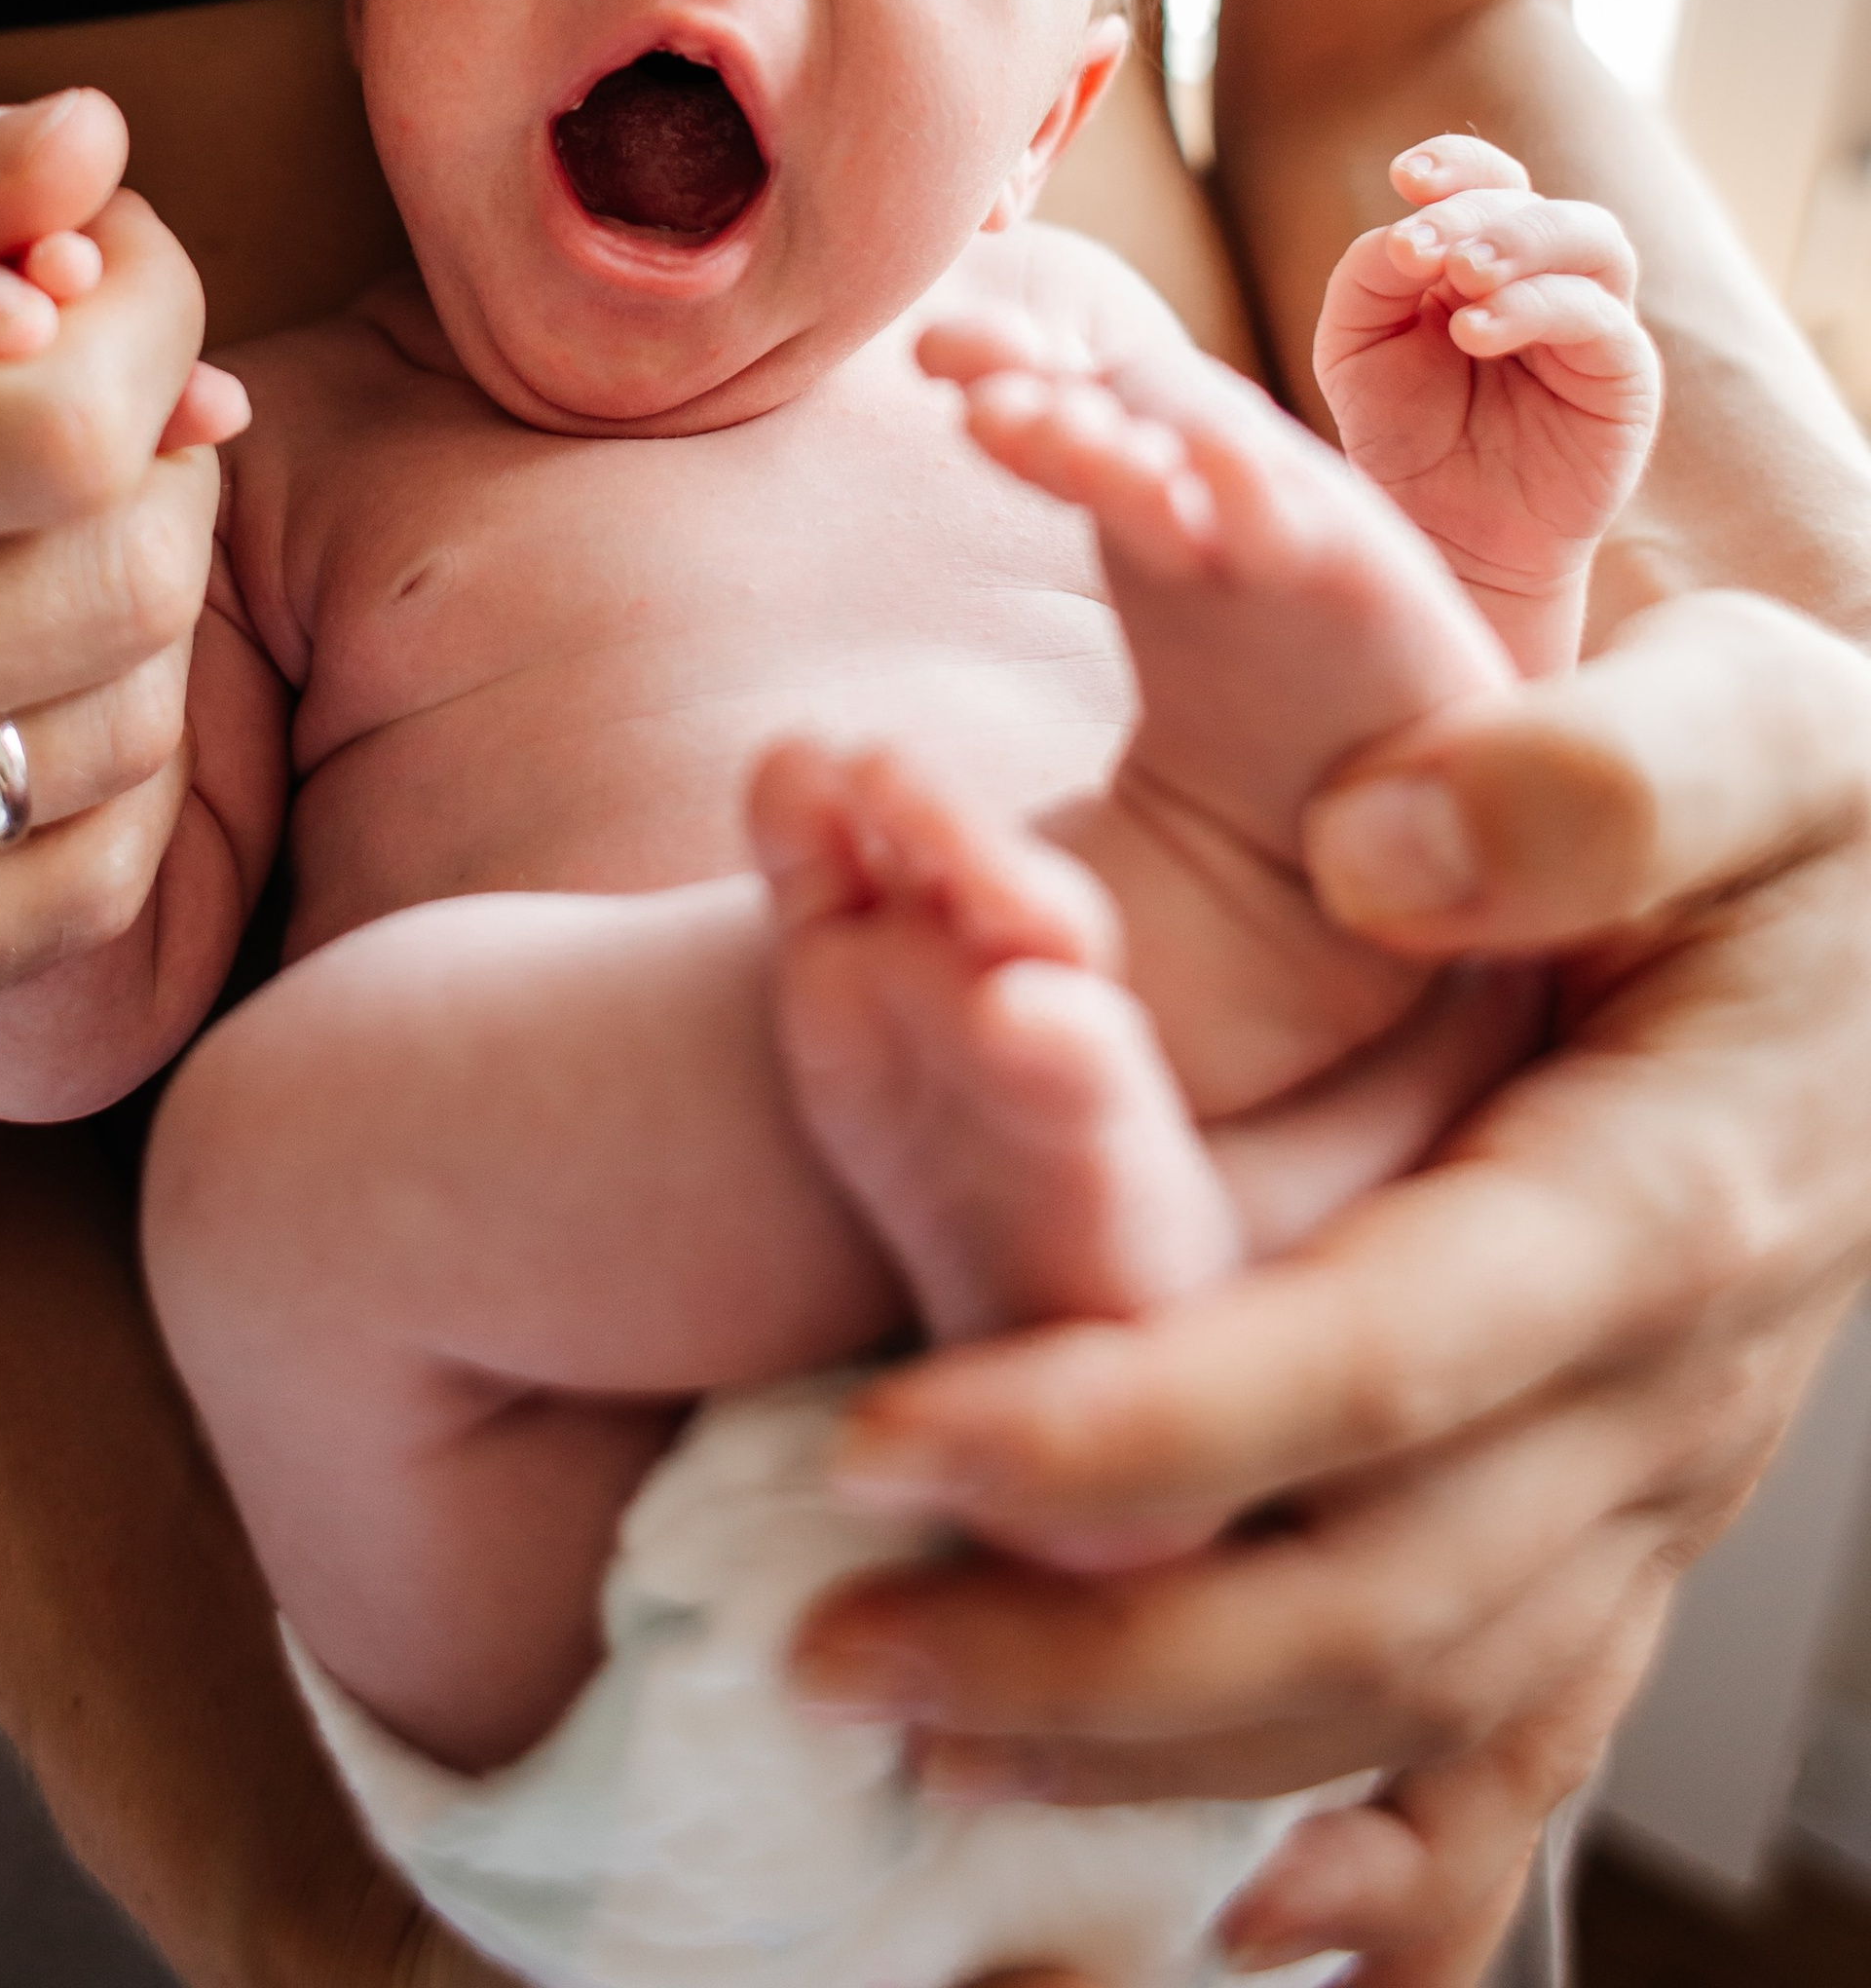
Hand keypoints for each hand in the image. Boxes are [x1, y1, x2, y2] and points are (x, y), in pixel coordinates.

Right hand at [0, 87, 219, 1027]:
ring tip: (43, 517)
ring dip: (142, 596)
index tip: (112, 275)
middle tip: (94, 390)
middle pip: (113, 587)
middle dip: (159, 452)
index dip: (145, 327)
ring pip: (123, 733)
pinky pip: (83, 891)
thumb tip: (94, 145)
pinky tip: (30, 667)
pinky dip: (112, 763)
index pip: (47, 432)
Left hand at [787, 589, 1870, 1984]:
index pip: (1375, 1359)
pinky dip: (1392, 1872)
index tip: (889, 1439)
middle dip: (1087, 1651)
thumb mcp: (1759, 724)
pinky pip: (1529, 1745)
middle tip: (820, 1645)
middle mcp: (1663, 1386)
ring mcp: (1656, 1482)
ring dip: (1166, 1760)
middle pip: (1369, 1596)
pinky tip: (1234, 1926)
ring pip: (1417, 1702)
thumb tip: (1382, 847)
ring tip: (915, 1749)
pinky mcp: (1637, 1518)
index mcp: (1662, 1192)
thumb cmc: (1816, 806)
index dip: (1137, 1429)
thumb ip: (1602, 778)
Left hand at [1313, 138, 1659, 669]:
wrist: (1445, 535)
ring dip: (1521, 243)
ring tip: (1460, 278)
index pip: (1490, 176)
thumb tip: (1407, 236)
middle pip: (1540, 203)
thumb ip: (1371, 278)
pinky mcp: (1625, 379)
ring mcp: (1594, 324)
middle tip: (1421, 246)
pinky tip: (1476, 332)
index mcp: (1484, 254)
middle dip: (1477, 211)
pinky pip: (1602, 321)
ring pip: (1594, 240)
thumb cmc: (1401, 433)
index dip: (1458, 162)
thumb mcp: (1356, 346)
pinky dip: (1538, 309)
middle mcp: (1548, 277)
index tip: (1405, 176)